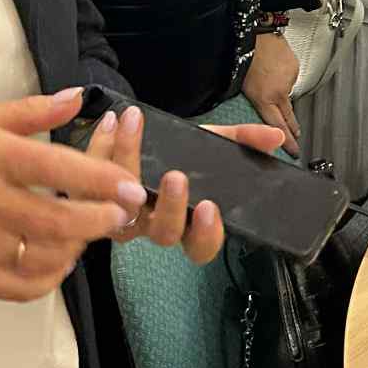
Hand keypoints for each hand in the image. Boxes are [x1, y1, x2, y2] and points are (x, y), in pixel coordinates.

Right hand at [0, 87, 148, 302]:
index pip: (57, 169)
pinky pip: (22, 287)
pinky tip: (58, 258)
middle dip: (101, 219)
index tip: (131, 186)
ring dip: (78, 246)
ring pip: (45, 257)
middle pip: (59, 222)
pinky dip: (50, 277)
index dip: (101, 180)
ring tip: (88, 230)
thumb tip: (78, 97)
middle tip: (123, 212)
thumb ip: (30, 110)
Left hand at [86, 105, 286, 265]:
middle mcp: (154, 222)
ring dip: (127, 161)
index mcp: (187, 219)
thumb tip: (276, 138)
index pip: (200, 247)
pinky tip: (112, 120)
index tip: (211, 207)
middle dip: (170, 206)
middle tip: (175, 175)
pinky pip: (91, 178)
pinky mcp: (93, 194)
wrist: (137, 135)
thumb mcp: (213, 143)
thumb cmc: (178, 149)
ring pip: (120, 205)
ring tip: (134, 125)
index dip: (206, 235)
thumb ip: (244, 141)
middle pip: (162, 234)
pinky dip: (101, 145)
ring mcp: (122, 212)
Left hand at [242, 31, 301, 155]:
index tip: (294, 151)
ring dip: (281, 93)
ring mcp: (288, 79)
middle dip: (293, 129)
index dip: (288, 142)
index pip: (278, 127)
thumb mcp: (240, 87)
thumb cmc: (239, 57)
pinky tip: (273, 67)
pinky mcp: (294, 67)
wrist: (251, 33)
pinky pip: (289, 77)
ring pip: (287, 94)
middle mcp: (279, 91)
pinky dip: (283, 76)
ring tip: (270, 82)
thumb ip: (253, 104)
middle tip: (297, 138)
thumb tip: (256, 114)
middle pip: (290, 117)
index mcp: (264, 99)